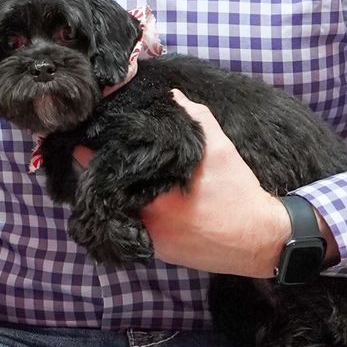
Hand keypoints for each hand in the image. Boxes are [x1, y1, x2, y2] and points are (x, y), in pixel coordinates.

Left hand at [77, 93, 295, 277]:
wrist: (258, 239)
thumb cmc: (238, 192)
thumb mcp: (219, 149)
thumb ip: (194, 118)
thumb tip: (172, 95)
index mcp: (152, 194)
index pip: (102, 169)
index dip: (92, 151)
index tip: (88, 138)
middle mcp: (144, 220)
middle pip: (103, 191)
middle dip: (101, 173)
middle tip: (100, 155)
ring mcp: (147, 238)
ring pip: (116, 210)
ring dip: (114, 193)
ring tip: (119, 175)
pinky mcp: (155, 251)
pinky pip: (132, 226)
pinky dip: (130, 211)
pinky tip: (139, 198)